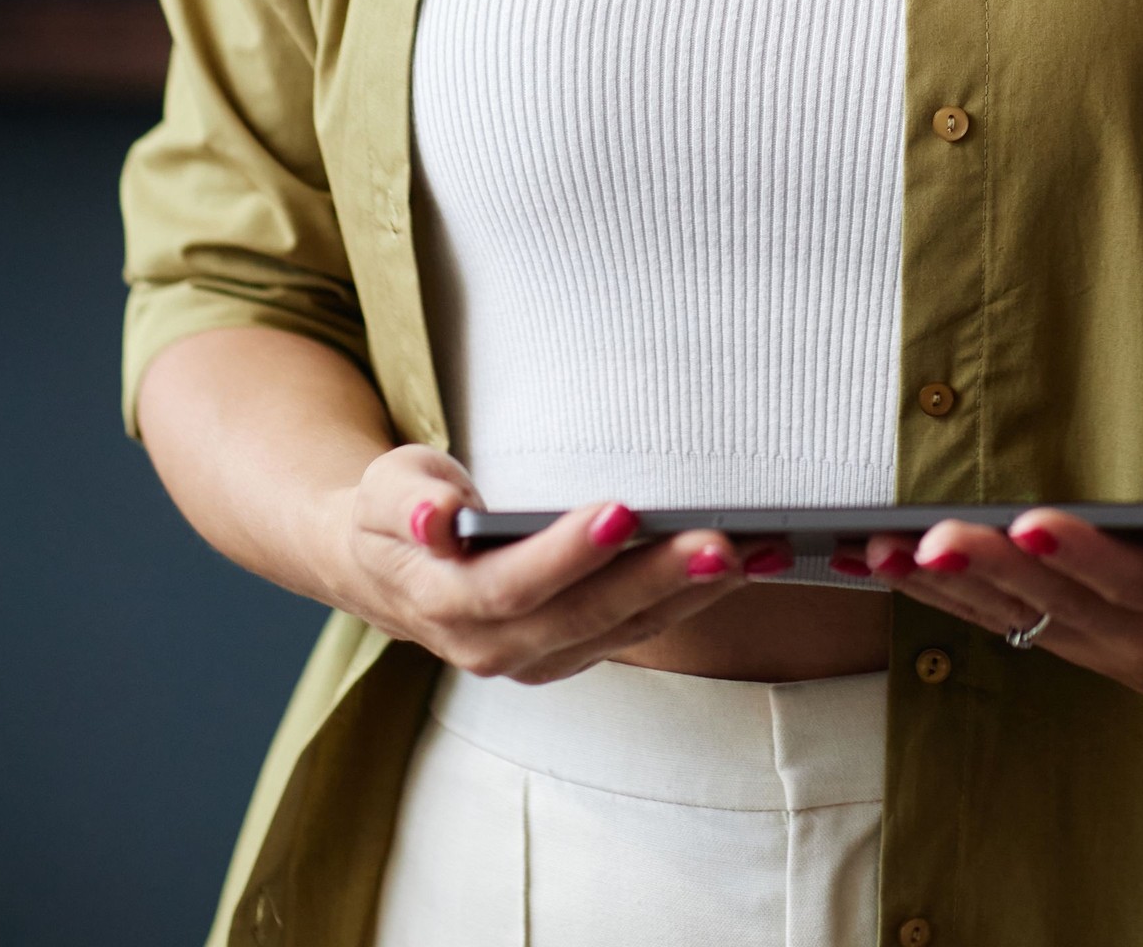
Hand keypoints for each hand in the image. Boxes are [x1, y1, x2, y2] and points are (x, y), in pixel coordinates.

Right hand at [326, 448, 769, 684]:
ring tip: (753, 553)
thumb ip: (411, 499)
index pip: (513, 585)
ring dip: (690, 595)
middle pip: (583, 617)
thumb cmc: (399, 511)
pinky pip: (636, 630)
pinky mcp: (572, 649)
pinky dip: (689, 600)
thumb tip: (438, 516)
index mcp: (445, 602)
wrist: (389, 565)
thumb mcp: (389, 486)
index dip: (567, 555)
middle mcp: (494, 646)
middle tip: (717, 543)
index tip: (622, 512)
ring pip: (622, 631)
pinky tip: (740, 568)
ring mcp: (538, 656)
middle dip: (655, 580)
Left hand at [865, 475, 1142, 729]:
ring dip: (944, 587)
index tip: (1035, 523)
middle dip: (989, 569)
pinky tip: (888, 566)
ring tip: (878, 551)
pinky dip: (943, 596)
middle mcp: (1138, 641)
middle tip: (929, 533)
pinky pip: (998, 623)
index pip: (1136, 586)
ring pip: (1011, 620)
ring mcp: (1099, 648)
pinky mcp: (1074, 642)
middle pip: (1054, 605)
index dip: (1086, 559)